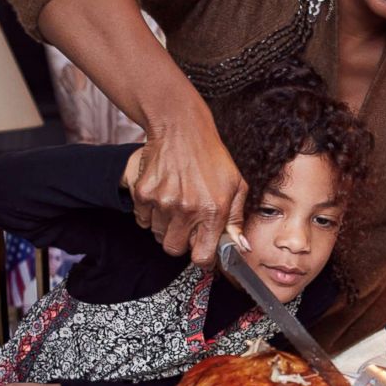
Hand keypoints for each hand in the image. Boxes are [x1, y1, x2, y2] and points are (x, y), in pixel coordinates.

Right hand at [132, 110, 248, 265]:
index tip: (202, 250)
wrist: (181, 129)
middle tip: (187, 224)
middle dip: (181, 241)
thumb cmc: (211, 157)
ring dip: (166, 226)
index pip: (202, 257)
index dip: (202, 256)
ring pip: (158, 235)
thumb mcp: (236, 185)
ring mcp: (162, 202)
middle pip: (175, 249)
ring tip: (176, 204)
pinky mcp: (143, 193)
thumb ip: (237, 219)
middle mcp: (187, 209)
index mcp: (213, 210)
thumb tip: (241, 247)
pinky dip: (151, 213)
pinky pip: (143, 219)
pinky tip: (163, 196)